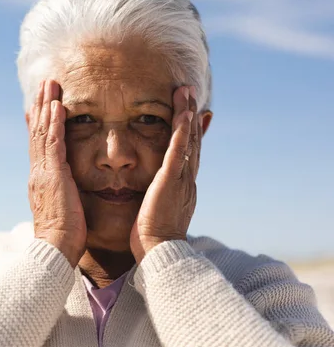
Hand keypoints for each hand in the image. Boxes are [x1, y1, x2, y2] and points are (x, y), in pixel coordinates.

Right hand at [28, 80, 86, 267]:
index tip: (41, 106)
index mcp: (40, 180)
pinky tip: (59, 106)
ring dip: (47, 106)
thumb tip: (65, 190)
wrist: (55, 250)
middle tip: (44, 85)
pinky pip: (54, 143)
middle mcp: (37, 172)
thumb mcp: (61, 210)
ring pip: (43, 132)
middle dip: (41, 107)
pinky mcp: (53, 175)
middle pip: (38, 132)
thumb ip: (62, 195)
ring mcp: (43, 172)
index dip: (40, 123)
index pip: (39, 145)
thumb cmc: (63, 237)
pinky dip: (55, 123)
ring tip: (50, 85)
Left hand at [130, 85, 200, 262]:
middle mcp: (187, 180)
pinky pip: (179, 151)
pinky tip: (184, 114)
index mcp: (182, 187)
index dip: (191, 133)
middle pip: (192, 142)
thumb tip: (155, 195)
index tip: (193, 115)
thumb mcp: (158, 213)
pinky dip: (183, 131)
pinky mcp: (171, 181)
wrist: (159, 253)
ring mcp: (182, 180)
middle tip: (191, 94)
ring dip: (188, 115)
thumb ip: (158, 199)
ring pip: (188, 141)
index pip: (189, 154)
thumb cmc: (153, 238)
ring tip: (186, 93)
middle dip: (191, 116)